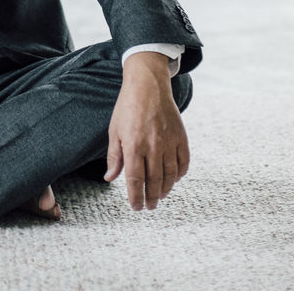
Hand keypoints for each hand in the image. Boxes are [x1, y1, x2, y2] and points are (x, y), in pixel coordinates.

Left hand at [105, 51, 189, 210]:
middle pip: (154, 180)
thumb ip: (114, 157)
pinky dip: (180, 173)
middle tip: (149, 206)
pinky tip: (174, 179)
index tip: (136, 207)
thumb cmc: (127, 108)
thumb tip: (110, 178)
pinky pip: (184, 161)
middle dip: (151, 197)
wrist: (148, 85)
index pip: (135, 179)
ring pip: (170, 174)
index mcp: (133, 145)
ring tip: (160, 196)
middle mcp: (152, 145)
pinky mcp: (181, 136)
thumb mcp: (114, 131)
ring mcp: (169, 141)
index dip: (135, 196)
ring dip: (166, 188)